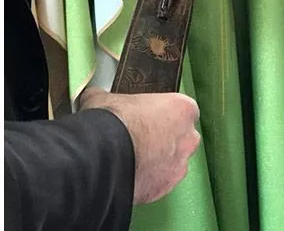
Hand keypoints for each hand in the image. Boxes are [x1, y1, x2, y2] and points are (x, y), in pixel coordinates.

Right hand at [78, 86, 200, 204]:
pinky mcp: (165, 187)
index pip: (180, 108)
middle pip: (180, 136)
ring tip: (130, 156)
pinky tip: (128, 171)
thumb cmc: (113, 122)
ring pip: (172, 162)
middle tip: (138, 136)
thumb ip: (107, 96)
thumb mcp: (104, 97)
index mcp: (181, 108)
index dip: (161, 111)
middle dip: (162, 137)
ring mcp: (179, 166)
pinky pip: (159, 181)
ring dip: (155, 159)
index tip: (146, 114)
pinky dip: (147, 178)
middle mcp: (187, 138)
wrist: (103, 155)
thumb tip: (96, 96)